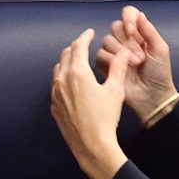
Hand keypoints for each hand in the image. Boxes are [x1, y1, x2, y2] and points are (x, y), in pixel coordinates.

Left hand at [51, 28, 129, 178]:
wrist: (91, 145)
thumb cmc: (105, 118)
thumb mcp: (116, 90)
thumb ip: (118, 68)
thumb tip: (124, 52)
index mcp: (77, 73)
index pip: (78, 47)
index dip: (85, 37)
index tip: (90, 33)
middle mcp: (62, 81)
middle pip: (65, 55)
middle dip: (75, 48)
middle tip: (85, 45)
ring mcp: (55, 95)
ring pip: (58, 70)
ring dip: (67, 62)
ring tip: (77, 62)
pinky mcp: (54, 107)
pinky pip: (55, 86)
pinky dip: (62, 79)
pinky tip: (71, 84)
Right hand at [96, 6, 178, 121]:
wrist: (151, 96)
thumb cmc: (159, 73)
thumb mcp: (159, 49)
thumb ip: (149, 31)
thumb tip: (139, 14)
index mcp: (139, 32)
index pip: (128, 13)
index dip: (128, 19)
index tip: (132, 31)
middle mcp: (124, 39)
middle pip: (116, 26)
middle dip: (127, 41)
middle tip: (140, 57)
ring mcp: (113, 52)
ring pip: (107, 40)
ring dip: (120, 52)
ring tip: (134, 64)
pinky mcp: (104, 64)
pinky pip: (100, 54)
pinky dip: (110, 59)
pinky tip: (120, 68)